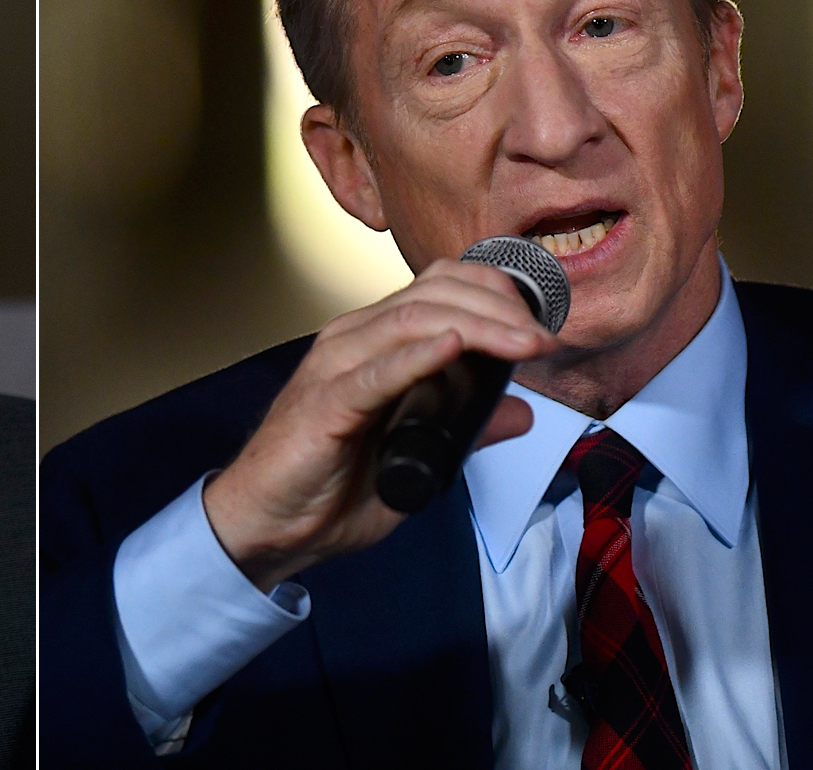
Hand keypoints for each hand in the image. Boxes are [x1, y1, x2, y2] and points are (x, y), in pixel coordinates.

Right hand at [203, 258, 557, 591]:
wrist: (268, 525)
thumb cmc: (326, 485)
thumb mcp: (417, 452)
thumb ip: (464, 427)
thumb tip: (520, 412)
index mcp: (372, 341)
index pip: (439, 287)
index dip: (496, 293)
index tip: (542, 323)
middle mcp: (352, 340)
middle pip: (433, 294)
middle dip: (499, 306)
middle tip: (544, 336)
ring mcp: (335, 367)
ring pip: (412, 320)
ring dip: (478, 326)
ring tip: (524, 343)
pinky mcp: (325, 405)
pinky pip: (375, 372)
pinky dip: (417, 356)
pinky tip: (453, 348)